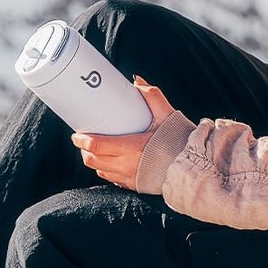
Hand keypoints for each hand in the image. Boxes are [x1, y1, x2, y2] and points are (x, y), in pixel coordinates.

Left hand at [71, 76, 176, 190]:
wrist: (190, 166)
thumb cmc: (179, 141)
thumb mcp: (166, 115)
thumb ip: (152, 96)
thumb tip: (137, 82)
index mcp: (132, 147)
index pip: (98, 146)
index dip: (83, 140)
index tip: (77, 135)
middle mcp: (127, 165)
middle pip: (94, 160)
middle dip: (84, 151)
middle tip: (82, 140)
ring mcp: (129, 177)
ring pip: (100, 170)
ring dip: (93, 161)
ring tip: (93, 151)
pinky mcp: (133, 185)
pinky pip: (112, 179)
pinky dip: (105, 170)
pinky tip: (106, 163)